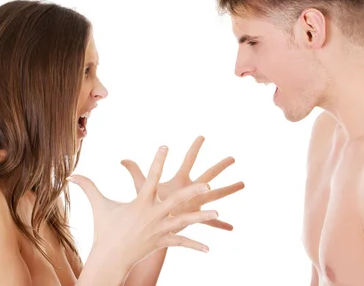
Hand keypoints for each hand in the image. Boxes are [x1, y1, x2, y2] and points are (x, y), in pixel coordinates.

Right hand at [68, 146, 216, 271]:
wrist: (110, 257)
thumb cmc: (105, 229)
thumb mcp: (98, 206)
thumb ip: (88, 187)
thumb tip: (71, 176)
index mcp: (140, 202)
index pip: (149, 177)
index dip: (157, 161)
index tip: (164, 146)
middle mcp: (152, 214)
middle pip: (175, 200)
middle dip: (192, 192)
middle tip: (207, 184)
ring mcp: (159, 229)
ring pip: (184, 222)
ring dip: (201, 218)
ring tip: (217, 212)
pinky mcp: (162, 241)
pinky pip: (181, 243)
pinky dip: (194, 245)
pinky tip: (209, 248)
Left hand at [121, 136, 243, 231]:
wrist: (150, 227)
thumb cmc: (147, 206)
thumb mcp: (142, 186)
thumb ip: (134, 172)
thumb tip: (121, 159)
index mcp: (180, 181)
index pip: (188, 161)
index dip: (194, 148)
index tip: (202, 135)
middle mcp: (190, 190)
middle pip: (208, 174)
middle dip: (220, 166)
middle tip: (232, 157)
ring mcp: (195, 204)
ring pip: (216, 195)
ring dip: (229, 190)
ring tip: (243, 183)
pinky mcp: (195, 218)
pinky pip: (210, 224)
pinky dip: (221, 226)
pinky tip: (232, 228)